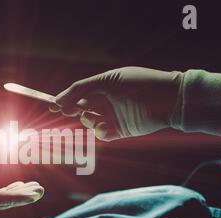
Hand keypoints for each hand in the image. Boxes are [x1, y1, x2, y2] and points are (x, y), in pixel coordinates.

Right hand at [51, 66, 182, 140]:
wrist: (168, 99)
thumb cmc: (139, 83)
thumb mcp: (108, 80)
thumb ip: (82, 89)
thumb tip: (59, 100)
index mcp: (103, 87)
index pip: (78, 94)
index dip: (65, 100)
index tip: (52, 106)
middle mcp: (106, 102)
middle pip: (81, 109)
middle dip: (72, 111)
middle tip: (65, 112)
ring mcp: (113, 117)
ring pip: (90, 123)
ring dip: (89, 121)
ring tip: (97, 118)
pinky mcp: (121, 131)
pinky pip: (103, 134)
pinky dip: (102, 132)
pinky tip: (107, 128)